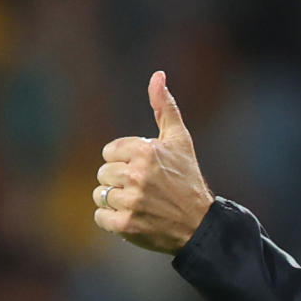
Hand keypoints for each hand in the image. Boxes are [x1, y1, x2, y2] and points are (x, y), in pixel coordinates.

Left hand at [94, 71, 213, 252]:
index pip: (109, 153)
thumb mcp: (179, 140)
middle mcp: (137, 175)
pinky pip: (100, 217)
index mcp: (145, 151)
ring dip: (116, 201)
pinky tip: (134, 218)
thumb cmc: (187, 179)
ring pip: (100, 195)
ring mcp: (131, 201)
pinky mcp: (126, 225)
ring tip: (140, 204)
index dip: (125, 162)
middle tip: (145, 190)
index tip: (146, 171)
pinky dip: (113, 220)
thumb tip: (157, 75)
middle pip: (103, 174)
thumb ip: (165, 107)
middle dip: (120, 181)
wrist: (200, 223)